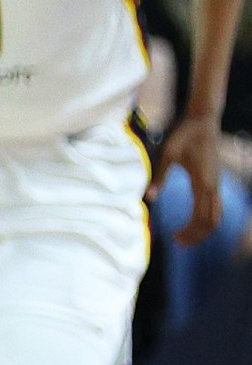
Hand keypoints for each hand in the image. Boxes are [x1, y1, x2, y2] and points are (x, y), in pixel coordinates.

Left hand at [155, 117, 226, 243]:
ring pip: (217, 215)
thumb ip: (158, 177)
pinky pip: (216, 206)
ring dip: (203, 229)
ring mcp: (217, 183)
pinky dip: (207, 218)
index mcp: (202, 182)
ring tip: (184, 236)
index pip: (200, 217)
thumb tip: (147, 199)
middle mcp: (213, 186)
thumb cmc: (184, 136)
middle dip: (197, 235)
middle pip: (212, 221)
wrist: (203, 121)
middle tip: (178, 243)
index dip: (189, 232)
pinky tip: (193, 221)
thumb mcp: (167, 155)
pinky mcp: (215, 181)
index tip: (174, 239)